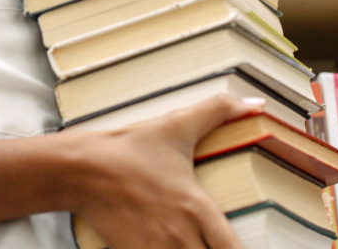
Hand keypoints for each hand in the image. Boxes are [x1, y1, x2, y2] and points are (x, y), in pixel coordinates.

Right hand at [73, 94, 264, 248]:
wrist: (81, 169)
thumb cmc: (129, 149)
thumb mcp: (175, 126)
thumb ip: (217, 112)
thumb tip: (256, 103)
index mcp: (198, 208)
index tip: (235, 246)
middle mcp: (182, 236)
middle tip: (212, 241)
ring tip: (190, 243)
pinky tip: (167, 246)